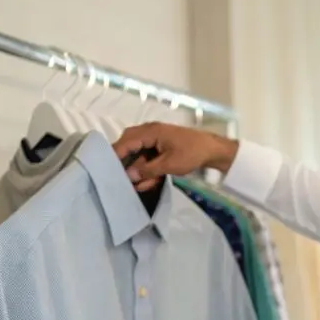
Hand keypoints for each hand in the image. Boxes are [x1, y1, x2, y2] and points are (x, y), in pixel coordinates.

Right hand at [111, 122, 239, 191]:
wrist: (214, 151)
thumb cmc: (192, 153)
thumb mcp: (169, 164)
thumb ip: (148, 170)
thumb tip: (129, 175)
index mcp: (150, 132)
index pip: (126, 142)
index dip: (116, 156)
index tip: (106, 169)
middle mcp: (150, 133)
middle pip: (130, 148)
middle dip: (126, 165)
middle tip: (119, 179)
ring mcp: (156, 141)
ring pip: (140, 156)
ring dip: (139, 171)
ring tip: (137, 186)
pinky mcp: (161, 149)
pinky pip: (149, 159)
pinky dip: (148, 170)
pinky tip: (147, 184)